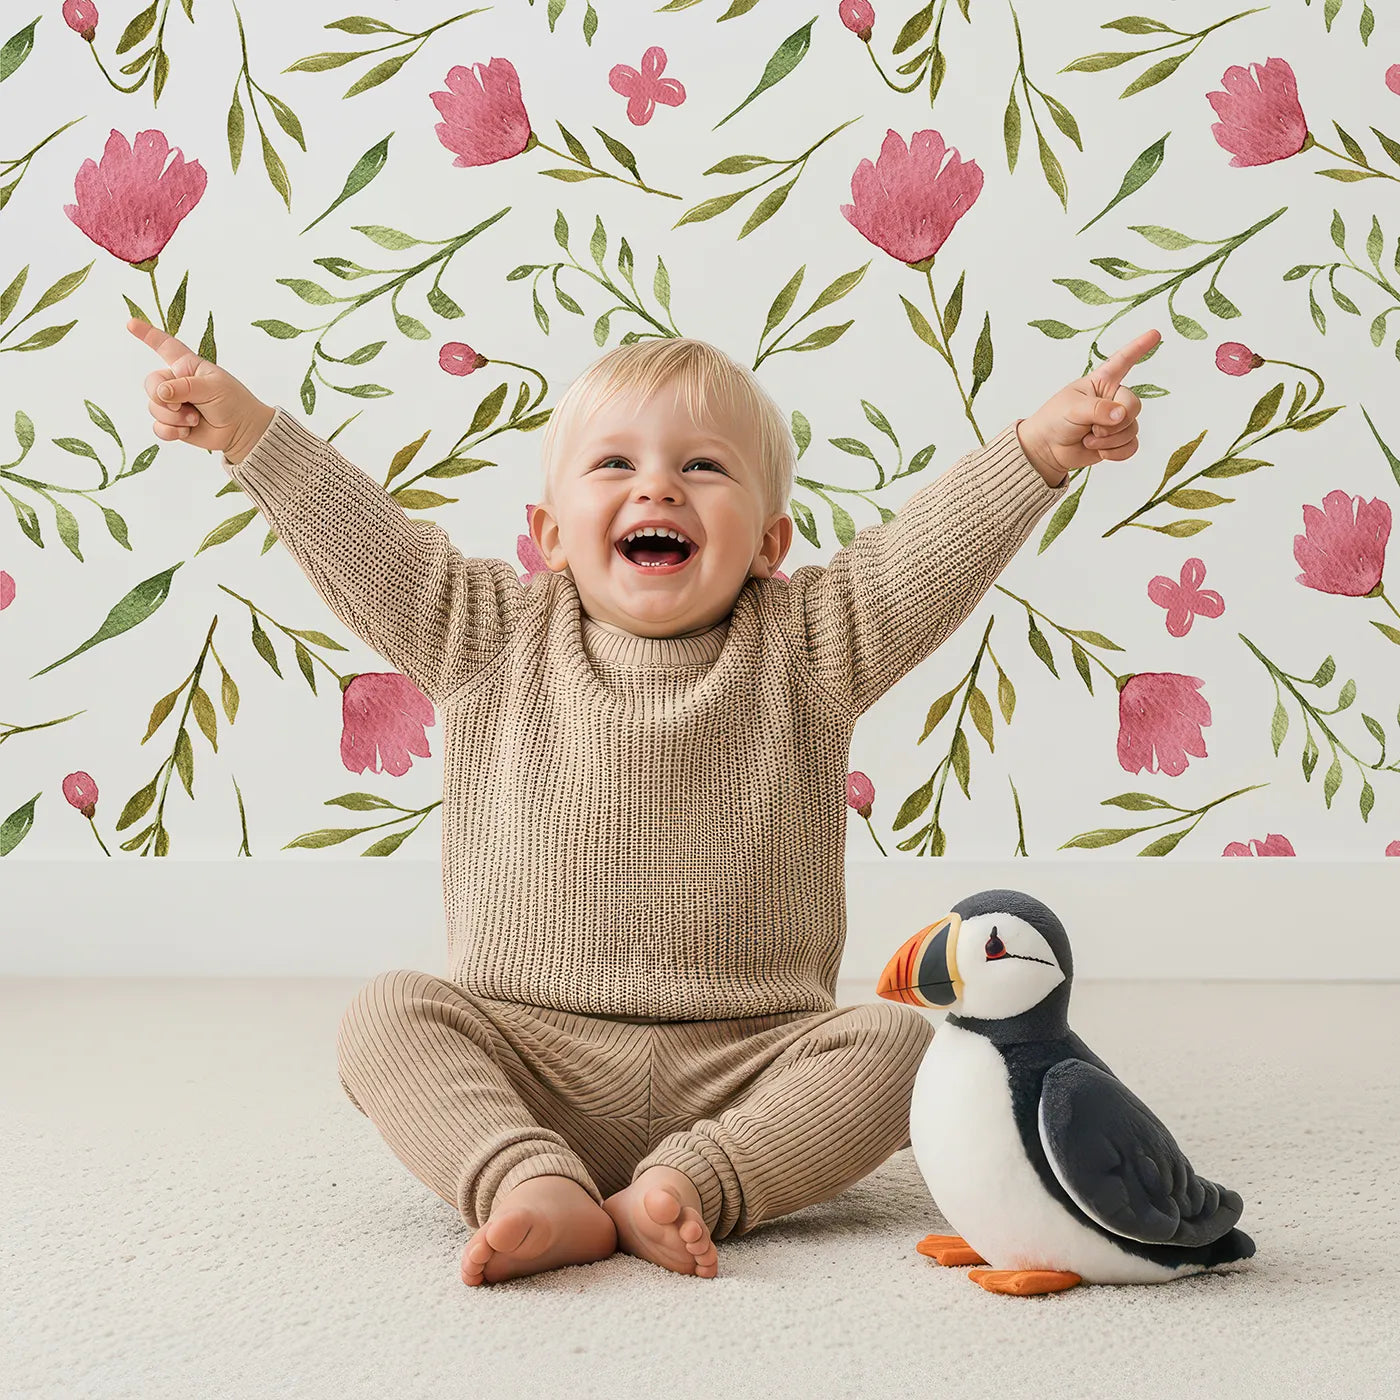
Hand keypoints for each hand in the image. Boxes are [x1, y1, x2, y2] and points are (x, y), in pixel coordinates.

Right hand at [125, 317, 269, 460]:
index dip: (147, 334)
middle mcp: (177, 382)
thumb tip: (161, 392)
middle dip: (162, 397)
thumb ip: (184, 387)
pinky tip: (186, 430)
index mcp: (187, 366)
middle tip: (182, 405)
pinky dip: (170, 431)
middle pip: (150, 383)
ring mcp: (174, 404)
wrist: (242, 431)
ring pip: (153, 407)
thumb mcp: (212, 387)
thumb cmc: (233, 402)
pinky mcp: (174, 424)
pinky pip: (158, 427)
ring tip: (195, 419)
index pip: (164, 346)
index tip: (130, 324)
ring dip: (174, 417)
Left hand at [1017, 328, 1161, 484]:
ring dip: (1110, 440)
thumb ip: (1098, 409)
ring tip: (1088, 438)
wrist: (1047, 450)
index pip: (1123, 361)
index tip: (1155, 333)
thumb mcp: (1073, 408)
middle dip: (1116, 422)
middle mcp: (1112, 399)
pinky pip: (1131, 446)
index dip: (1139, 347)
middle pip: (1134, 405)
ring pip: (1132, 429)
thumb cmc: (1054, 420)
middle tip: (1093, 429)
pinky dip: (1116, 452)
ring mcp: (1116, 421)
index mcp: (1101, 382)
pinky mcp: (1117, 441)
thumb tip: (1121, 414)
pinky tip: (1100, 451)